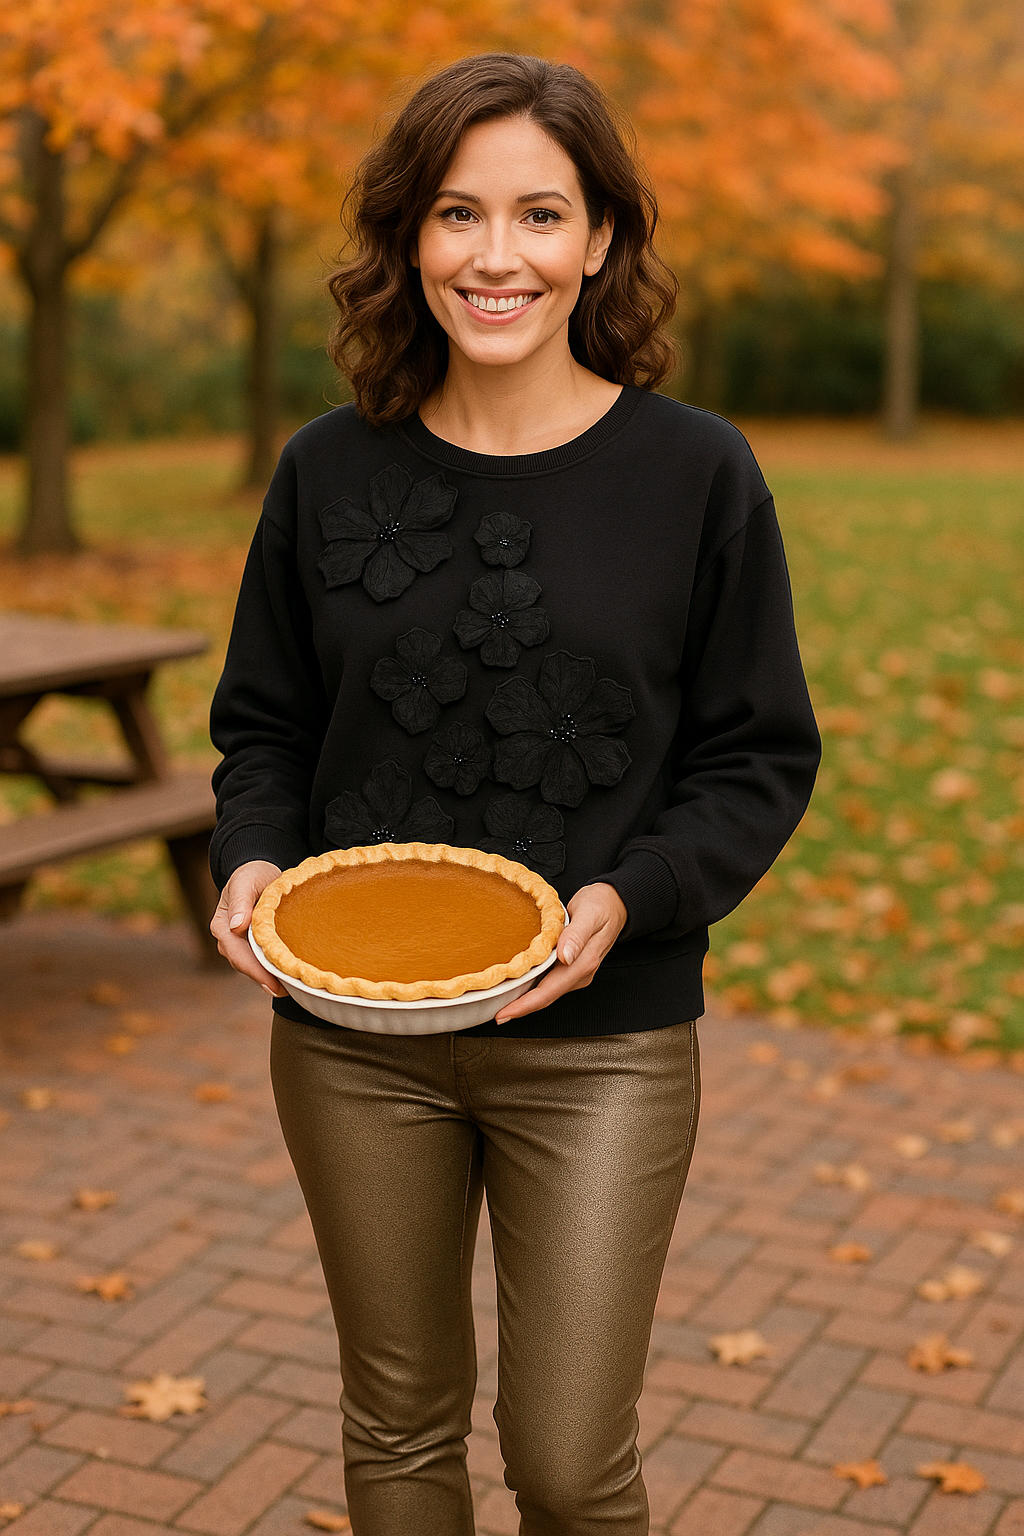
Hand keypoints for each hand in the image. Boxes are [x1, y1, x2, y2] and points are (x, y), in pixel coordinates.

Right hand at [211, 860, 286, 995]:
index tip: (272, 983)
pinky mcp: (253, 946)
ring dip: (270, 978)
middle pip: (245, 965)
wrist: (258, 872)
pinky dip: (274, 969)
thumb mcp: (245, 882)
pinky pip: (262, 961)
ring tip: (292, 988)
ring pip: (254, 966)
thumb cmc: (251, 874)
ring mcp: (240, 945)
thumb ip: (241, 902)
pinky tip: (289, 977)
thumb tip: (236, 926)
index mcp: (222, 926)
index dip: (255, 970)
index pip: (237, 954)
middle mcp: (228, 939)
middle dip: (265, 979)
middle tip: (287, 991)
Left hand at [494, 881, 626, 1024]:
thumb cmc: (601, 905)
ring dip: (524, 998)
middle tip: (494, 1012)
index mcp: (584, 962)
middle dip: (519, 1007)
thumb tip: (565, 957)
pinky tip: (517, 984)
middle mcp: (580, 972)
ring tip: (500, 1001)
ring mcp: (576, 972)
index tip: (504, 1014)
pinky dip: (531, 986)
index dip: (525, 1005)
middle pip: (545, 997)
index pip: (550, 991)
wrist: (614, 903)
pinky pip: (549, 981)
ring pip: (546, 991)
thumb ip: (576, 935)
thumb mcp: (589, 914)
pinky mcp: (571, 967)